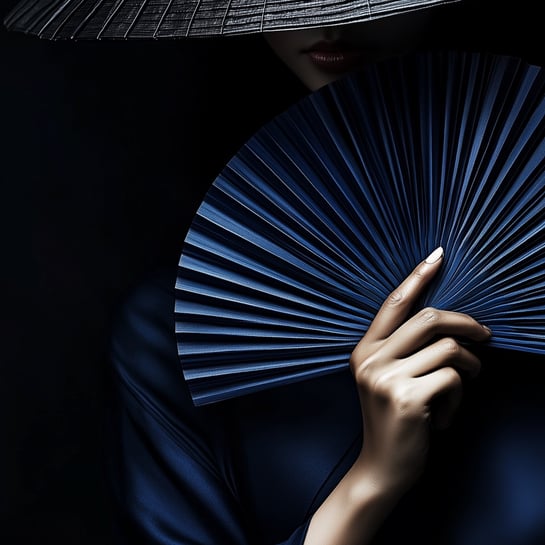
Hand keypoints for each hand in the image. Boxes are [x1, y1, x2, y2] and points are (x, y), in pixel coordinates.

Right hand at [350, 247, 490, 495]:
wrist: (381, 468)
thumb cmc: (392, 420)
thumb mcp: (387, 379)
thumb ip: (403, 349)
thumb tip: (447, 321)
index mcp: (364, 350)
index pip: (393, 304)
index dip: (417, 277)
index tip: (438, 255)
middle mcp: (371, 358)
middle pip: (430, 318)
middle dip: (467, 323)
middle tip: (486, 336)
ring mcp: (385, 377)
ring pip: (448, 349)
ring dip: (470, 367)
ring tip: (466, 384)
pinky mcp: (406, 396)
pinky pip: (453, 378)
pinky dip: (460, 396)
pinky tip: (445, 416)